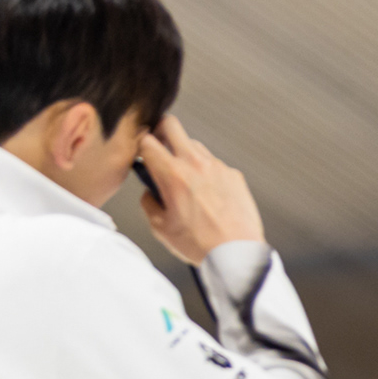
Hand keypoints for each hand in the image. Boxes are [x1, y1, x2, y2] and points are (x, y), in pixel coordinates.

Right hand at [137, 114, 265, 264]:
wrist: (237, 253)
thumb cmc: (203, 245)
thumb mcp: (161, 229)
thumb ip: (149, 203)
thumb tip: (150, 193)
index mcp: (173, 175)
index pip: (147, 140)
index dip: (140, 145)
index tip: (141, 153)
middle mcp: (196, 164)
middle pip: (171, 125)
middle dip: (160, 133)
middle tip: (159, 150)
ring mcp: (217, 167)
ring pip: (194, 144)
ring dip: (185, 154)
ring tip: (185, 180)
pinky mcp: (234, 175)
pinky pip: (214, 164)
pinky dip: (207, 172)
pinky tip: (208, 194)